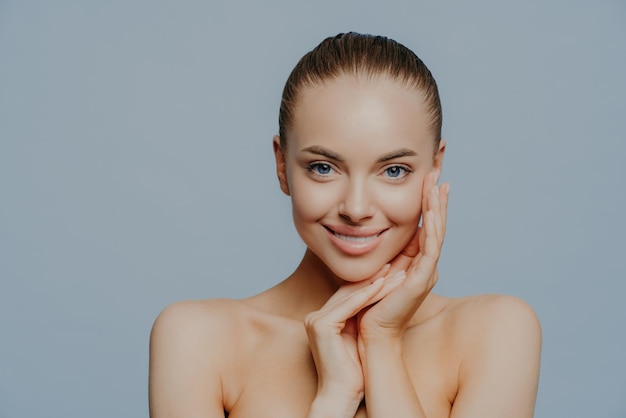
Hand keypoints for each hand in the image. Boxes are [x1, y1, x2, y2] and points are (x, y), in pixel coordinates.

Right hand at [304, 266, 405, 415]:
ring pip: (351, 296)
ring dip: (375, 284)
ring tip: (395, 273)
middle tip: (394, 265)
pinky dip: (367, 295)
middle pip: (348, 292)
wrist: (341, 395)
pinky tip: (383, 285)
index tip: (389, 271)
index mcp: (320, 318)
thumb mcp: (356, 337)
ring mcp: (315, 320)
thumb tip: (375, 298)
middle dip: (374, 278)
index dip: (369, 282)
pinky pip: (349, 306)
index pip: (347, 294)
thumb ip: (358, 318)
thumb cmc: (352, 373)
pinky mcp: (321, 325)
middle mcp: (314, 316)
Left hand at [358, 170, 448, 342]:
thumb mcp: (374, 273)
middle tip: (438, 172)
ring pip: (437, 232)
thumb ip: (380, 257)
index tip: (427, 180)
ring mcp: (426, 272)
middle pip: (435, 226)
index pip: (425, 227)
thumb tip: (371, 237)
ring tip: (437, 183)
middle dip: (436, 198)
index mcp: (415, 264)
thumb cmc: (368, 307)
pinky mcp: (422, 279)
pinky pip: (431, 246)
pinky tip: (432, 206)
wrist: (370, 335)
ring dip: (437, 206)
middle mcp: (425, 266)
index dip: (427, 204)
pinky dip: (433, 224)